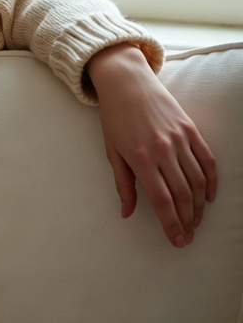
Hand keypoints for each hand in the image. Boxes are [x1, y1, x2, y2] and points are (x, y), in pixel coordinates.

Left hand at [87, 43, 217, 247]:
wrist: (126, 82)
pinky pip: (208, 160)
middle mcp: (163, 150)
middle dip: (188, 220)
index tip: (177, 240)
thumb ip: (123, 184)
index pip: (162, 200)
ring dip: (200, 205)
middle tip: (188, 236)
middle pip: (183, 195)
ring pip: (198, 181)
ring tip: (196, 220)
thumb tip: (127, 212)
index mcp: (140, 158)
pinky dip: (211, 181)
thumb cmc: (114, 117)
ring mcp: (180, 139)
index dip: (172, 224)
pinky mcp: (190, 129)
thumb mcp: (112, 151)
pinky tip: (209, 196)